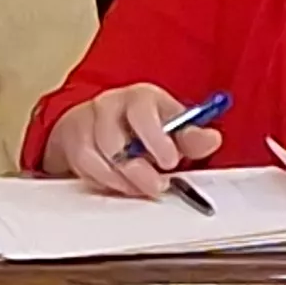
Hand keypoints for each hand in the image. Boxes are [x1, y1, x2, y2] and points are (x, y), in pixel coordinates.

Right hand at [41, 84, 225, 199]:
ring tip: (142, 188)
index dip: (156, 139)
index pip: (142, 112)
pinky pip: (84, 169)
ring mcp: (87, 124)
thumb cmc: (146, 126)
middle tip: (158, 186)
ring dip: (122, 179)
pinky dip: (104, 182)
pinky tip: (121, 185)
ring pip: (96, 158)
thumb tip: (212, 139)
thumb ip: (192, 137)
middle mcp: (109, 106)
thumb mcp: (173, 126)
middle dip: (138, 169)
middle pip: (114, 140)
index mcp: (139, 97)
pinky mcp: (73, 144)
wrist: (107, 124)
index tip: (171, 161)